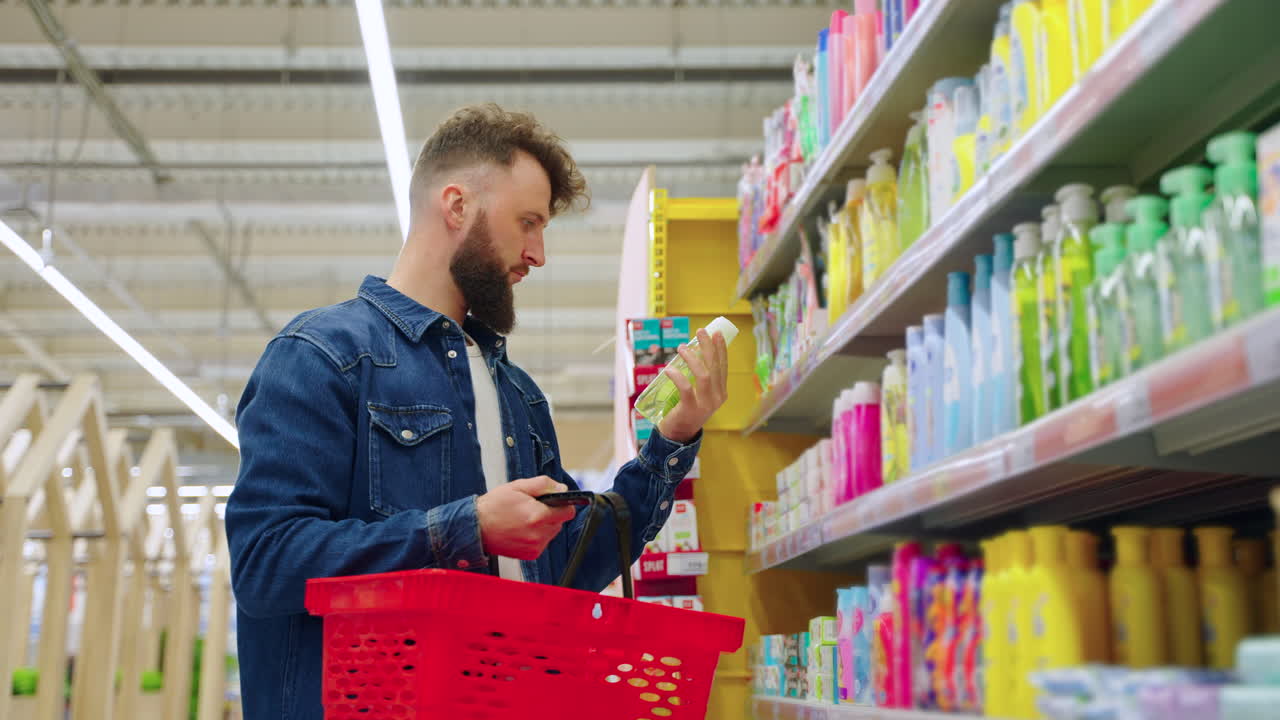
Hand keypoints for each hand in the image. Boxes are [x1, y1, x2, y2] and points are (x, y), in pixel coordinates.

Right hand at [476, 476, 576, 560]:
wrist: (475, 528)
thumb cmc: (493, 506)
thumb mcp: (518, 486)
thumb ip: (543, 485)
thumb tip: (562, 488)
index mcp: (538, 516)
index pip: (569, 512)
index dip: (563, 504)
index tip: (553, 501)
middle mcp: (538, 534)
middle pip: (560, 522)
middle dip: (551, 513)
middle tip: (531, 508)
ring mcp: (534, 546)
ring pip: (552, 532)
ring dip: (544, 525)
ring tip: (524, 519)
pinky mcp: (530, 555)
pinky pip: (542, 542)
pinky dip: (536, 535)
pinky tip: (521, 529)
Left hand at [656, 328, 729, 443]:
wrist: (679, 434)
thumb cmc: (687, 409)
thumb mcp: (700, 394)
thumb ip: (701, 378)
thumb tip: (693, 352)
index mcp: (721, 392)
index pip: (723, 367)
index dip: (720, 349)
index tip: (716, 333)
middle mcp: (717, 398)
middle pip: (714, 367)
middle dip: (708, 347)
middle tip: (700, 331)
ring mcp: (705, 404)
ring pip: (703, 375)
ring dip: (692, 359)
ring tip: (681, 348)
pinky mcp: (691, 409)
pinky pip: (686, 388)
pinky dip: (677, 376)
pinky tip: (669, 369)